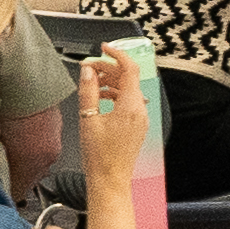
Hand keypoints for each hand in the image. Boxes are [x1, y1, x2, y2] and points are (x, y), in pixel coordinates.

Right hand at [76, 56, 150, 228]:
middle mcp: (140, 110)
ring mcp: (140, 118)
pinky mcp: (136, 126)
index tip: (103, 47)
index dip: (116, 54)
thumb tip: (88, 70)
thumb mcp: (88, 119)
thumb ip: (88, 91)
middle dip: (109, 69)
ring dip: (111, 82)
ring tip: (91, 83)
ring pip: (128, 90)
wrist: (110, 181)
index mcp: (131, 105)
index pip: (130, 68)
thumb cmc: (99, 156)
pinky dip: (115, 95)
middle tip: (89, 67)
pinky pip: (128, 102)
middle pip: (128, 78)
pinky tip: (99, 98)